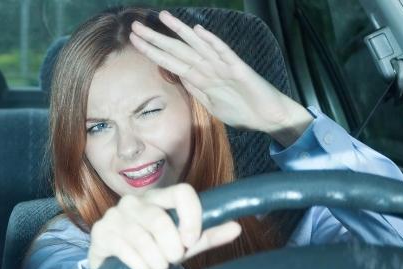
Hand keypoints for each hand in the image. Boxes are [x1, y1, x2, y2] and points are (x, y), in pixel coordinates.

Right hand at [87, 184, 241, 268]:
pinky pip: (126, 250)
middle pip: (161, 219)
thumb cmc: (151, 253)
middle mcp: (134, 202)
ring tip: (158, 268)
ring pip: (143, 238)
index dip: (192, 216)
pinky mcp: (101, 234)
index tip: (191, 241)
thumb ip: (206, 236)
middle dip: (172, 248)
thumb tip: (236, 227)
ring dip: (156, 260)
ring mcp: (114, 216)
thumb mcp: (181, 246)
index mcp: (157, 198)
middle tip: (173, 261)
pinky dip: (140, 266)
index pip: (182, 192)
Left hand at [128, 10, 311, 146]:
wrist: (268, 117)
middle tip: (135, 26)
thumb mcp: (210, 103)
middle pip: (178, 50)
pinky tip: (199, 31)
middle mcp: (209, 67)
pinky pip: (224, 53)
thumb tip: (177, 75)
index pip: (170, 60)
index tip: (134, 40)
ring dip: (180, 32)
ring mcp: (223, 66)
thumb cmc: (241, 109)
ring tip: (164, 17)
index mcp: (200, 77)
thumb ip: (195, 88)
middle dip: (156, 38)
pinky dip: (211, 42)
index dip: (152, 50)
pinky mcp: (239, 69)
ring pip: (197, 46)